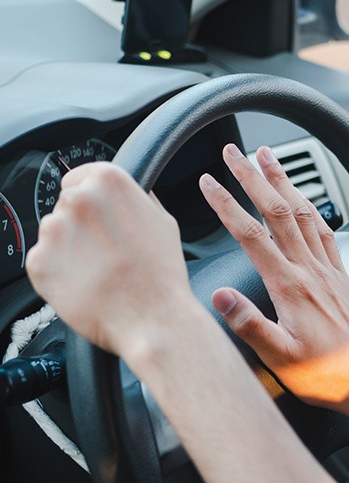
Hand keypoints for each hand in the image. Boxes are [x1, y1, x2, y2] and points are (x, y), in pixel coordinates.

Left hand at [26, 163, 194, 355]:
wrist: (153, 317)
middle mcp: (78, 199)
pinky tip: (86, 283)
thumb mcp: (163, 222)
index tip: (99, 215)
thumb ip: (138, 200)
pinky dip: (60, 272)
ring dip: (70, 248)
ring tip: (99, 270)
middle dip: (82, 224)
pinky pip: (45, 261)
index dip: (92, 199)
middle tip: (107, 250)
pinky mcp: (39, 261)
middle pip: (67, 205)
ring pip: (55, 233)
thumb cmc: (162, 274)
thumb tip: (131, 194)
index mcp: (109, 182)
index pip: (81, 176)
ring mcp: (55, 230)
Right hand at [200, 144, 348, 408]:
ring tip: (268, 156)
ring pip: (303, 211)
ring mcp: (325, 267)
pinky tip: (303, 196)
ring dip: (284, 180)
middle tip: (235, 153)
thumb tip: (220, 297)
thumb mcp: (278, 357)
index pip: (251, 235)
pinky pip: (324, 228)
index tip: (209, 182)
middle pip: (277, 211)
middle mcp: (308, 269)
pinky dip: (311, 204)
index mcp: (289, 286)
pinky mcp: (337, 272)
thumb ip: (249, 325)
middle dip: (253, 177)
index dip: (227, 205)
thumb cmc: (319, 371)